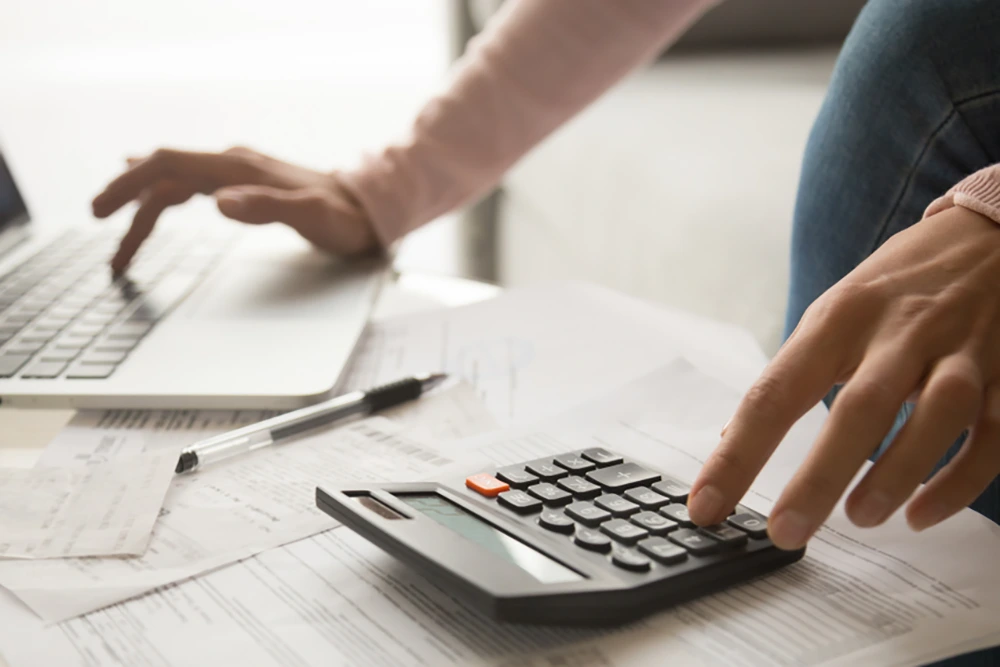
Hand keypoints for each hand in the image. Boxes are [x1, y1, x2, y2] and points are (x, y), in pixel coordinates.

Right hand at [92, 147, 378, 271]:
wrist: (367, 210)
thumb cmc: (342, 218)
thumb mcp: (309, 216)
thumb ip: (266, 207)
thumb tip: (220, 203)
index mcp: (238, 168)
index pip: (167, 165)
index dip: (129, 184)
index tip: (101, 211)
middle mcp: (232, 165)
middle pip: (162, 175)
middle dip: (126, 201)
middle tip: (100, 233)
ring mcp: (236, 174)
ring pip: (174, 185)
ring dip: (143, 210)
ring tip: (122, 246)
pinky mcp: (243, 186)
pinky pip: (190, 188)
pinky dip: (164, 200)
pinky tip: (152, 201)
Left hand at [688, 206, 999, 547]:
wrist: (988, 235)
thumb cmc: (894, 287)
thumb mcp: (834, 313)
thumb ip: (793, 375)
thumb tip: (732, 438)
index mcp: (838, 319)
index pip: (776, 391)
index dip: (738, 454)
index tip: (706, 505)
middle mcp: (898, 330)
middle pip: (859, 406)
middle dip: (820, 476)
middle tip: (787, 531)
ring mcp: (961, 350)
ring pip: (937, 414)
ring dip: (897, 473)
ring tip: (860, 517)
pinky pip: (992, 432)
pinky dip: (960, 481)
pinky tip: (923, 514)